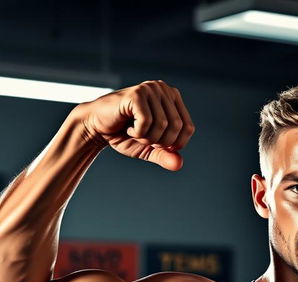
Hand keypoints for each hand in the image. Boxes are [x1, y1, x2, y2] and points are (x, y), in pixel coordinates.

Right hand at [74, 80, 195, 170]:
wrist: (96, 127)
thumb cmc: (124, 135)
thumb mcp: (150, 150)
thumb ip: (166, 156)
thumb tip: (179, 164)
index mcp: (172, 98)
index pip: (188, 128)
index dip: (175, 143)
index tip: (157, 143)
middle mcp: (163, 89)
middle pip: (177, 127)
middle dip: (160, 142)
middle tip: (144, 138)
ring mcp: (150, 89)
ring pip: (163, 125)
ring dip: (147, 138)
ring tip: (135, 132)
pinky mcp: (137, 93)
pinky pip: (147, 122)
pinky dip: (138, 132)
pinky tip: (128, 127)